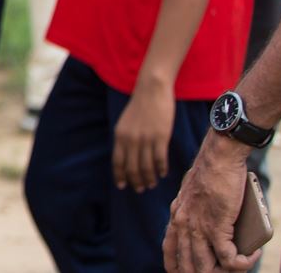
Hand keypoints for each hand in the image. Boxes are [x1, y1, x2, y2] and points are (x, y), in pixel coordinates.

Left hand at [115, 77, 174, 191]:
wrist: (151, 91)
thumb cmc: (139, 107)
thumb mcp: (125, 123)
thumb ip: (124, 139)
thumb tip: (127, 157)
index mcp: (119, 136)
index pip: (117, 161)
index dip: (120, 176)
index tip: (123, 186)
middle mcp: (130, 139)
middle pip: (132, 167)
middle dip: (136, 181)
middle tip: (141, 189)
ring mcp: (145, 139)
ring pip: (146, 166)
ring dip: (149, 178)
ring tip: (152, 184)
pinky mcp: (160, 137)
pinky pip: (159, 159)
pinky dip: (161, 169)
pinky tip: (163, 173)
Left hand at [165, 135, 258, 270]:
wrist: (217, 158)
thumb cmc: (210, 172)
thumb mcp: (192, 192)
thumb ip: (194, 209)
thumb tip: (208, 223)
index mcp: (176, 216)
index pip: (169, 250)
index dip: (176, 267)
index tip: (185, 272)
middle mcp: (183, 225)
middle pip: (187, 265)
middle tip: (221, 272)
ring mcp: (198, 228)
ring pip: (206, 268)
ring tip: (239, 266)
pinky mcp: (217, 227)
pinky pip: (230, 259)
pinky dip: (243, 263)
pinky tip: (252, 255)